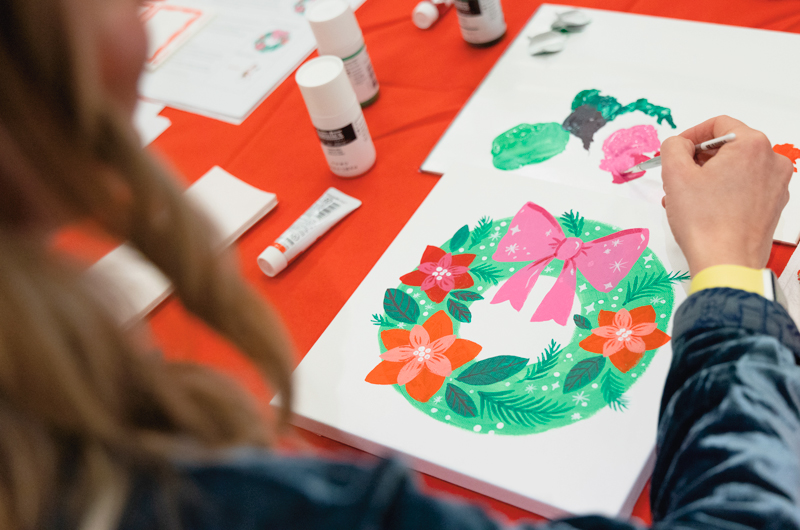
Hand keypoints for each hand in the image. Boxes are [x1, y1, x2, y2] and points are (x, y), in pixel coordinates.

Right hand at [660, 115, 792, 275]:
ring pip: (736, 169)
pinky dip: (723, 192)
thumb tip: (679, 144)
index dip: (691, 135)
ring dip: (708, 178)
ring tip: (686, 198)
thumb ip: (673, 147)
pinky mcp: (773, 206)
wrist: (726, 263)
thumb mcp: (675, 174)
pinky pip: (745, 188)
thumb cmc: (705, 222)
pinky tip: (703, 209)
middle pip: (729, 147)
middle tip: (677, 177)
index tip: (677, 149)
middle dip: (699, 160)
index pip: (719, 124)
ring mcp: (776, 185)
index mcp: (751, 146)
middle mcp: (771, 161)